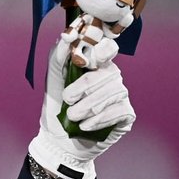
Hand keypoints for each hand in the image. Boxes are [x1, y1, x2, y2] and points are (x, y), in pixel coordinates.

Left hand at [28, 15, 134, 178]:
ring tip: (72, 116)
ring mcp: (121, 96)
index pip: (108, 49)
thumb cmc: (55, 108)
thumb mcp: (52, 81)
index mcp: (96, 66)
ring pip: (114, 92)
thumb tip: (66, 37)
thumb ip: (58, 58)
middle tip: (67, 101)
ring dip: (89, 106)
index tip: (92, 59)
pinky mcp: (126, 115)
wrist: (58, 140)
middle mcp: (112, 78)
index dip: (104, 50)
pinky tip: (85, 126)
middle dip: (85, 88)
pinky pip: (119, 111)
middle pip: (108, 73)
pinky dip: (100, 119)